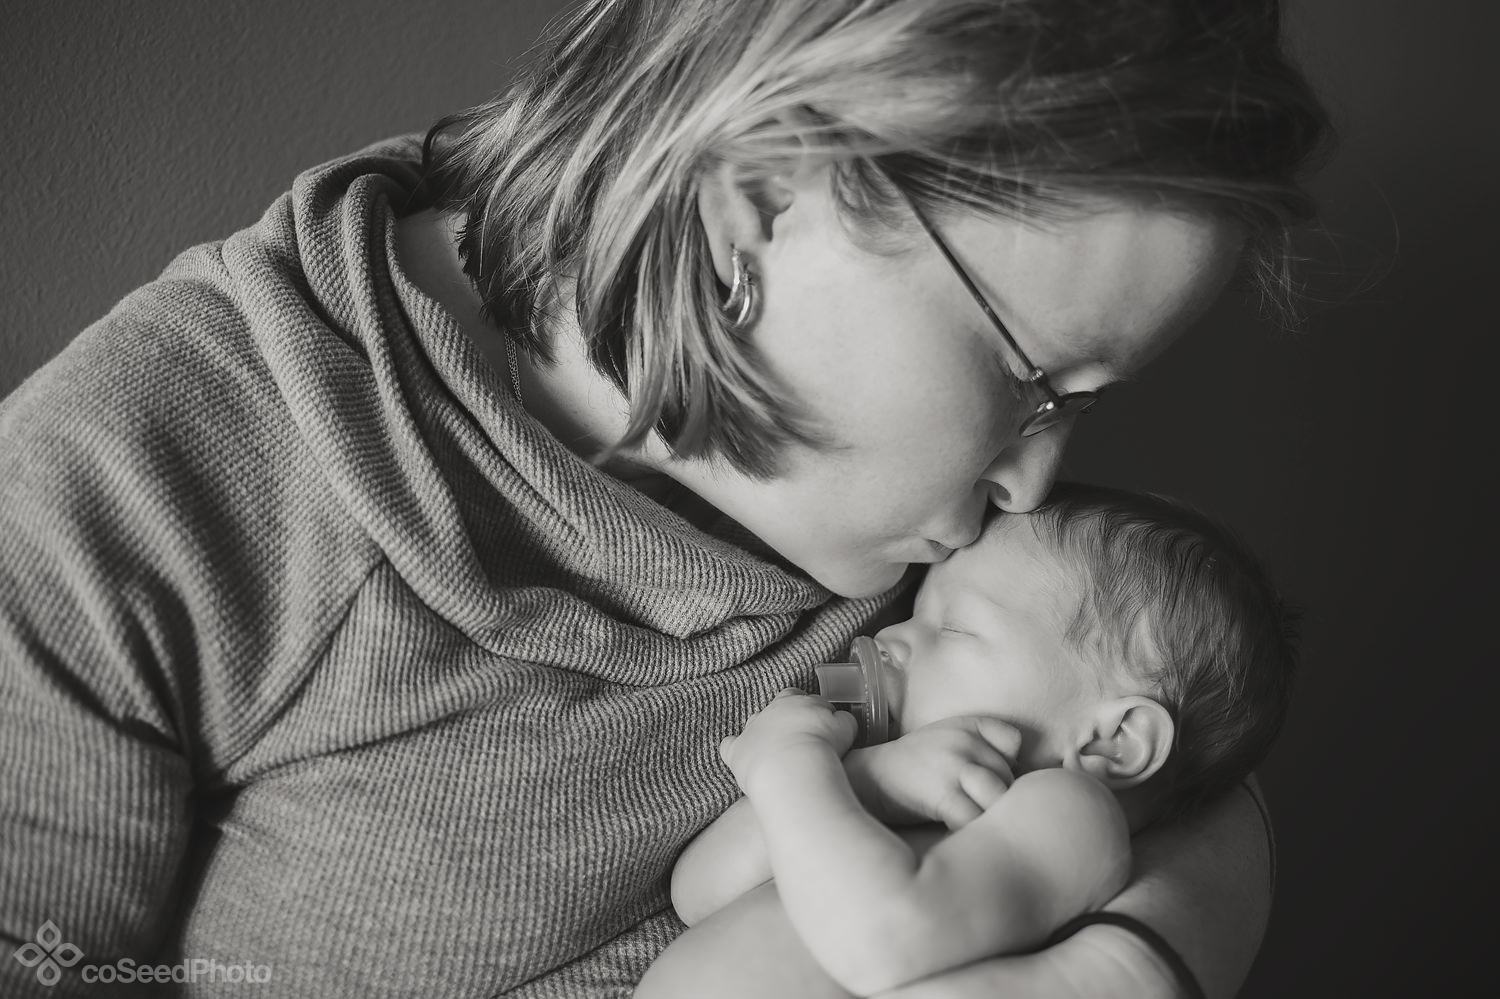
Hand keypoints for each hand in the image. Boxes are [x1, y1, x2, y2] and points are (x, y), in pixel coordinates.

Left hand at [720, 688, 857, 791]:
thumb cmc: (823, 747)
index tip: (818, 722)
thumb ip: (842, 719)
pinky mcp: (737, 752)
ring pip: (753, 724)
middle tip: (799, 734)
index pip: (800, 697)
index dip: (809, 709)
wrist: (794, 767)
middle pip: (776, 707)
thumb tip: (840, 719)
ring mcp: (751, 730)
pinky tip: (739, 756)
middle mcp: (769, 711)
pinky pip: (730, 746)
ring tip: (776, 749)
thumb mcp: (845, 728)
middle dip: (785, 716)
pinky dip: (733, 749)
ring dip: (762, 732)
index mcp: (794, 702)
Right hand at [849, 716, 1019, 829]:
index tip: (987, 780)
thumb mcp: (949, 737)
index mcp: (968, 725)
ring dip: (990, 815)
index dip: (1006, 766)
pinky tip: (956, 830)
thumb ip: (984, 746)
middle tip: (978, 811)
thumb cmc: (914, 764)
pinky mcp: (943, 794)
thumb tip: (1020, 778)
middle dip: (999, 798)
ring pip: (998, 797)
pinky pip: (975, 818)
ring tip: (974, 824)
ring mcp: (954, 767)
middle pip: (1008, 777)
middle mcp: (964, 742)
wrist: (870, 776)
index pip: (1013, 743)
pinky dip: (971, 829)